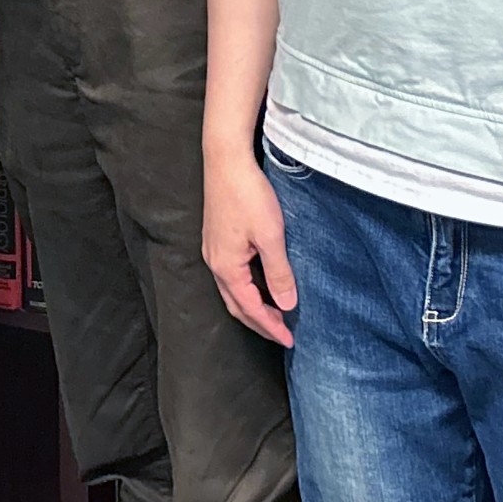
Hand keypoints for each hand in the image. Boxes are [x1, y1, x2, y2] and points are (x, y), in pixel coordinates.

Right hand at [202, 142, 296, 346]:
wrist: (226, 160)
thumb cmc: (248, 194)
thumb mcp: (271, 236)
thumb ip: (278, 272)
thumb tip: (286, 304)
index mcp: (226, 267)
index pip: (249, 308)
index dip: (270, 326)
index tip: (289, 340)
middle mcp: (214, 262)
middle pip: (236, 305)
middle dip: (259, 322)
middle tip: (282, 334)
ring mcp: (213, 250)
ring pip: (232, 290)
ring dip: (252, 306)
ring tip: (274, 314)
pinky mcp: (216, 239)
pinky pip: (230, 276)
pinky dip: (246, 289)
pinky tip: (260, 284)